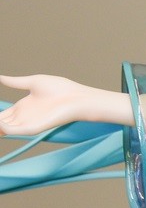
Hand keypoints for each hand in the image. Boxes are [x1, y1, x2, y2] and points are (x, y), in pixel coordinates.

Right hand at [0, 74, 131, 134]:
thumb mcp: (33, 83)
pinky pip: (14, 131)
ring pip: (4, 128)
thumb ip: (15, 82)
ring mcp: (28, 123)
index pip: (2, 114)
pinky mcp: (34, 128)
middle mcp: (23, 116)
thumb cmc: (61, 89)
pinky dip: (3, 128)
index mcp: (23, 106)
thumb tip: (0, 77)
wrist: (77, 98)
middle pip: (1, 122)